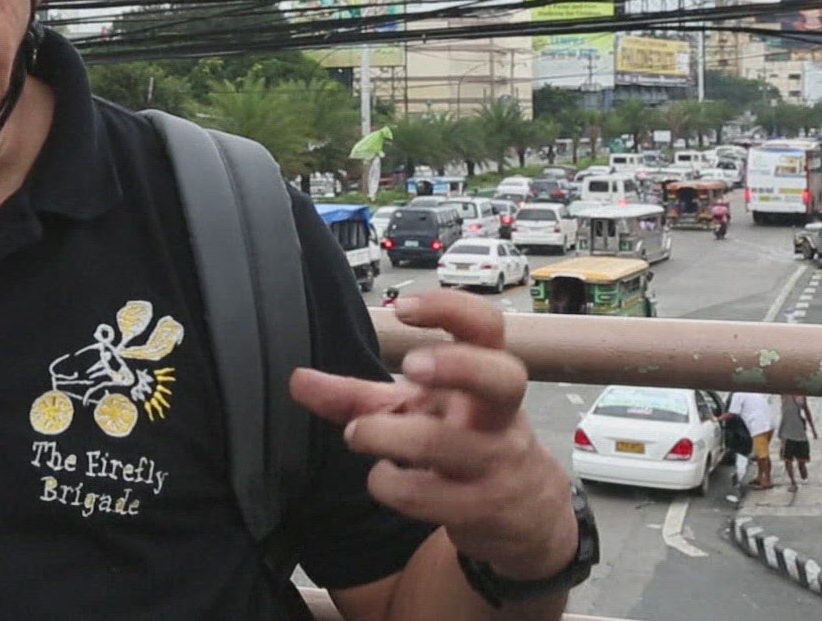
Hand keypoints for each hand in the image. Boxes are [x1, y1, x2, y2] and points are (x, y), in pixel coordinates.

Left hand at [290, 290, 578, 581]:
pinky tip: (383, 477)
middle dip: (457, 366)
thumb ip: (357, 396)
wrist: (525, 515)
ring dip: (388, 435)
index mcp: (485, 378)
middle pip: (503, 377)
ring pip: (446, 443)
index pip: (488, 328)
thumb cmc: (462, 444)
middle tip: (410, 367)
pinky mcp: (482, 509)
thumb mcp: (416, 412)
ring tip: (357, 433)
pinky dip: (392, 484)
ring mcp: (496, 463)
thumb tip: (296, 379)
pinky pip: (430, 495)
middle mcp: (500, 416)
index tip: (402, 307)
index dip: (451, 309)